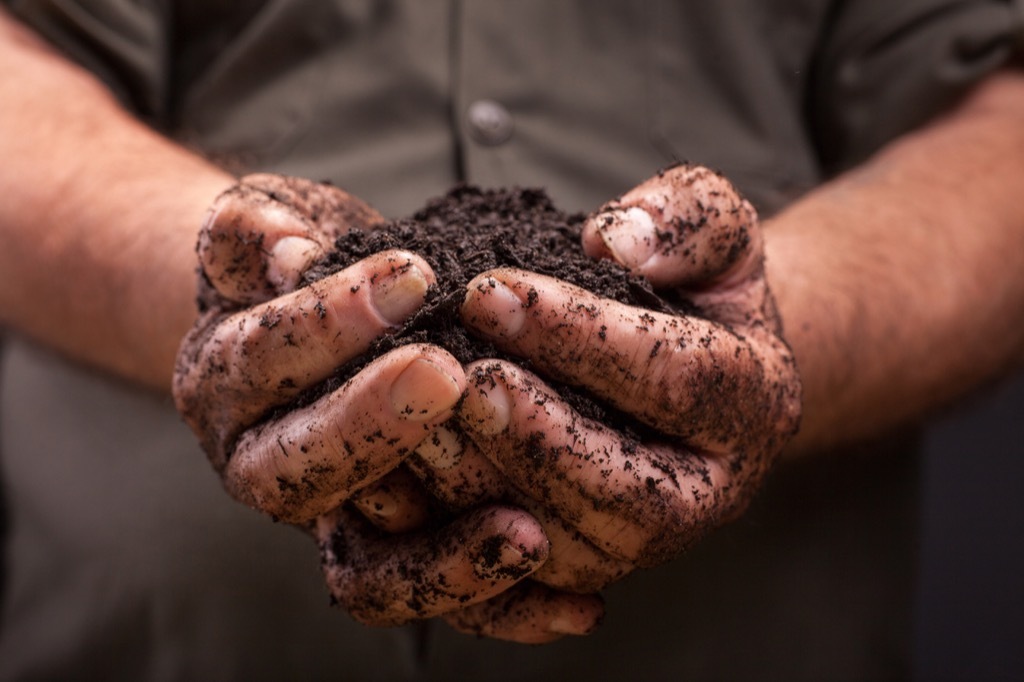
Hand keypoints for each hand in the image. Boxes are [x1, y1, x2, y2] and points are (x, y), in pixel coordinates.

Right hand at [172, 174, 586, 637]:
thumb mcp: (264, 223)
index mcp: (225, 384)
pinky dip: (504, 610)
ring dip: (445, 559)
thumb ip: (256, 230)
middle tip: (450, 376)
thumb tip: (283, 248)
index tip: (411, 274)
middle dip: (373, 426)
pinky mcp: (390, 555)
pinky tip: (581, 604)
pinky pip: (436, 601)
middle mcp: (263, 466)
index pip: (259, 360)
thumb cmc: (294, 258)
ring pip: (366, 575)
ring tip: (528, 531)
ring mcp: (329, 521)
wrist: (295, 315)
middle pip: (298, 476)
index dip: (327, 322)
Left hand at [446, 165, 800, 593]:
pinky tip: (414, 475)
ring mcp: (650, 540)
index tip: (487, 290)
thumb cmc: (689, 284)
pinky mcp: (590, 561)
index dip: (580, 337)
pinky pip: (529, 576)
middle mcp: (711, 492)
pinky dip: (467, 536)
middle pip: (636, 497)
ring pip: (579, 552)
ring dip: (495, 494)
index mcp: (754, 404)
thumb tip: (618, 242)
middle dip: (540, 439)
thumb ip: (686, 218)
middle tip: (461, 380)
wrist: (687, 356)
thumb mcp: (711, 227)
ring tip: (422, 429)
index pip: (675, 377)